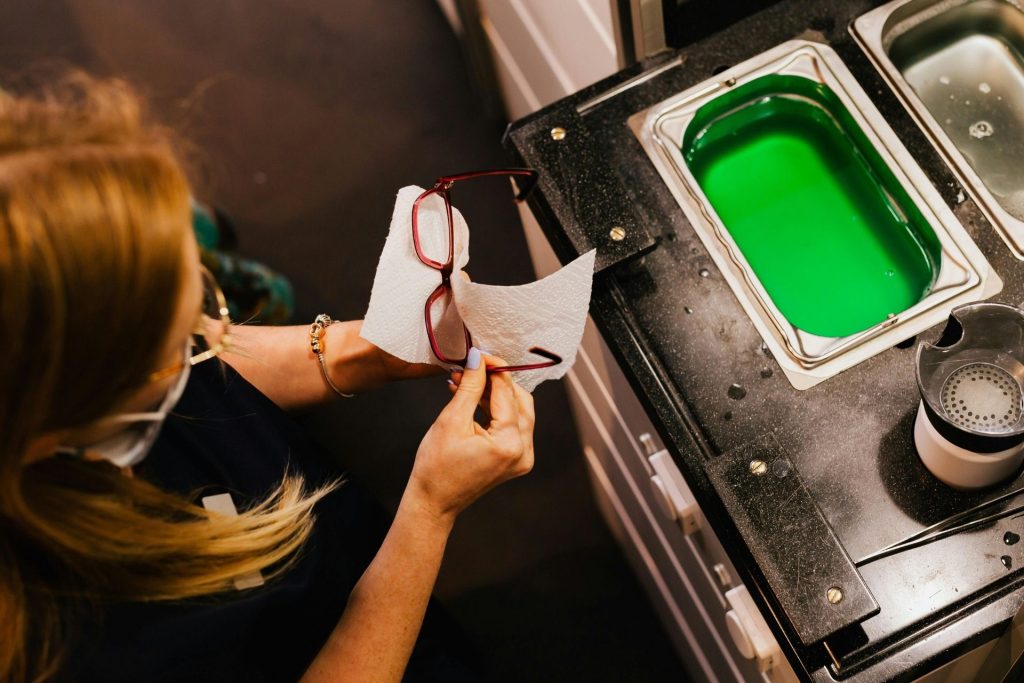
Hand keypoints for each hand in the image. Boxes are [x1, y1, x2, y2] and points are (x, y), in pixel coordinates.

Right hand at [406, 349, 534, 521]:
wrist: (433, 501)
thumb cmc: (435, 467)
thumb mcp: (451, 420)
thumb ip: (470, 386)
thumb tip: (478, 358)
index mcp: (510, 443)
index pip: (506, 393)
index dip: (492, 369)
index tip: (478, 353)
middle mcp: (523, 451)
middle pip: (519, 401)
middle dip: (495, 381)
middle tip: (472, 367)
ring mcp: (522, 457)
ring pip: (516, 411)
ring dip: (493, 394)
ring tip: (464, 383)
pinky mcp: (515, 459)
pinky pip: (511, 425)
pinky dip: (494, 410)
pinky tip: (472, 398)